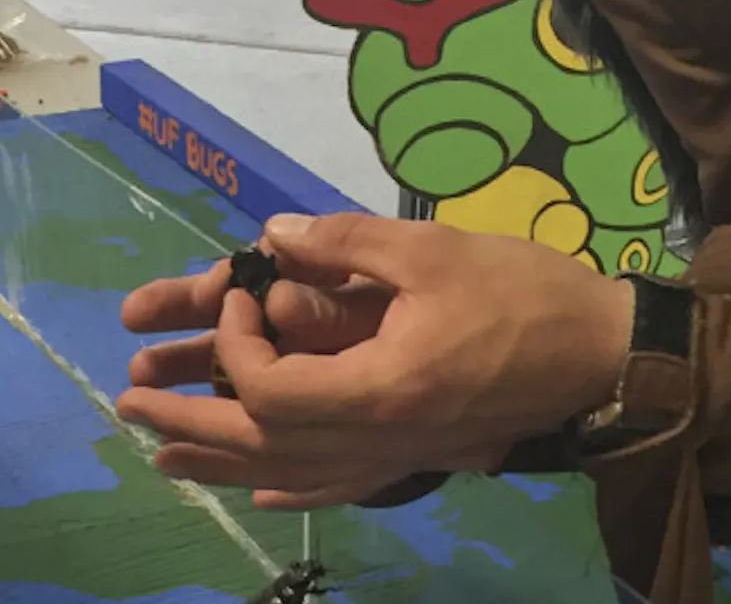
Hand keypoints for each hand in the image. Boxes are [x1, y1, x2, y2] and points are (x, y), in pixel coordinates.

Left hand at [115, 212, 633, 509]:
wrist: (603, 355)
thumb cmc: (522, 294)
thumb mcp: (431, 251)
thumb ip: (345, 243)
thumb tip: (271, 235)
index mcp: (376, 390)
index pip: (268, 387)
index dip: (235, 341)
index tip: (240, 291)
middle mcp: (377, 440)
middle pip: (261, 447)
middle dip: (187, 424)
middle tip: (126, 407)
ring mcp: (398, 458)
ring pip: (291, 477)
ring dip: (221, 466)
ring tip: (163, 460)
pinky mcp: (419, 458)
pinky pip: (341, 488)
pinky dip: (292, 489)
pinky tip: (263, 495)